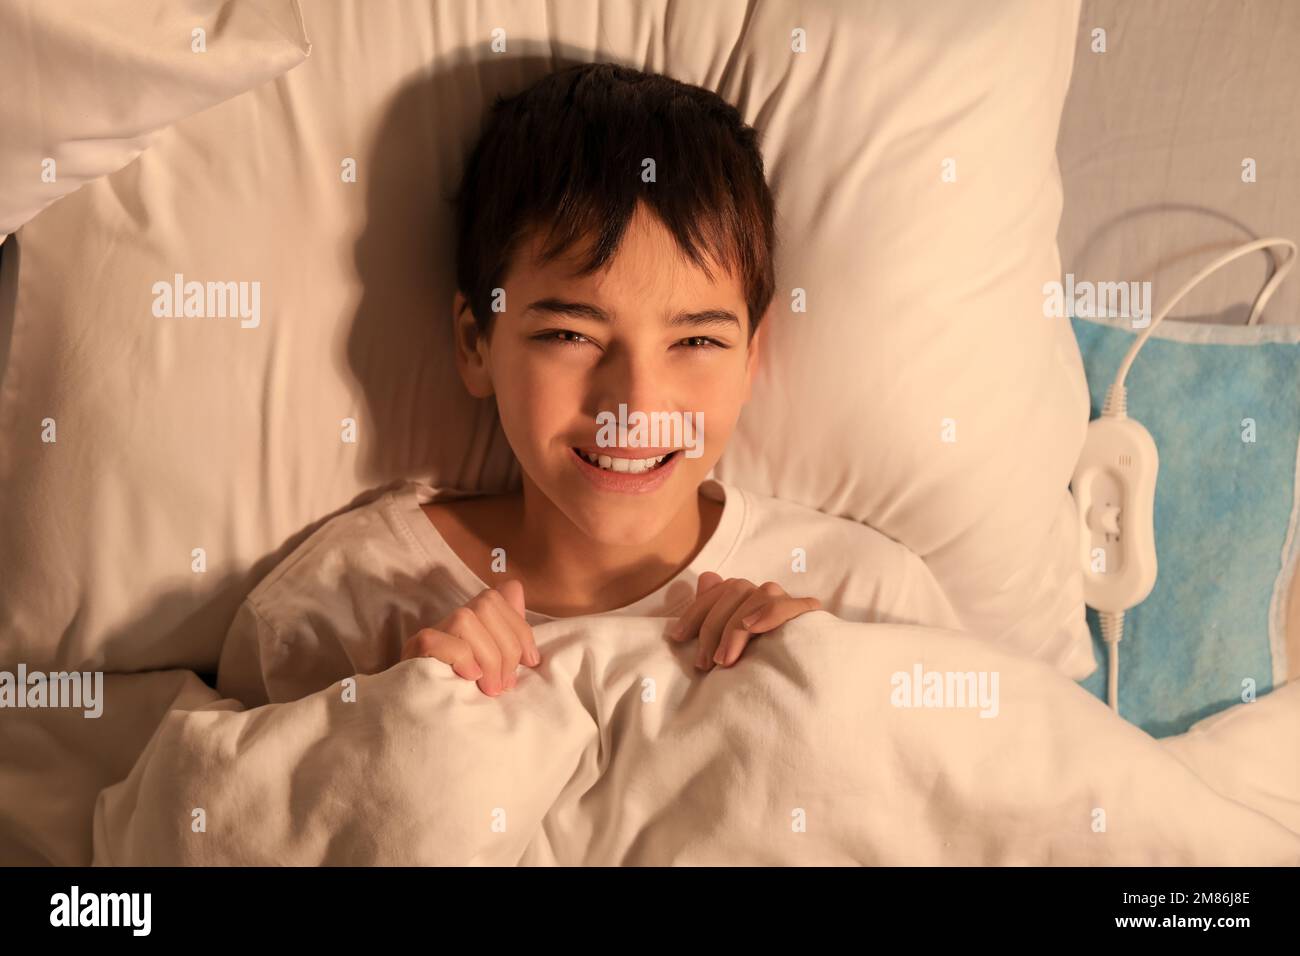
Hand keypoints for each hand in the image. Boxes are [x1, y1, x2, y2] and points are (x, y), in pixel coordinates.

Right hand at [399, 578, 540, 696]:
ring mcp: (428, 636)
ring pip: (464, 619)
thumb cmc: (467, 698)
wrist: (430, 729)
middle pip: (486, 603)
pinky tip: (469, 679)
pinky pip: (437, 640)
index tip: (531, 661)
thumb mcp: (494, 665)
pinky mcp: (412, 654)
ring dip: (488, 657)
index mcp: (469, 623)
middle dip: (507, 646)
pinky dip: (461, 658)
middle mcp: (448, 623)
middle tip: (506, 684)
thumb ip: (508, 631)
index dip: (520, 628)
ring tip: (490, 688)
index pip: (497, 598)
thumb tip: (515, 589)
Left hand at [668, 572, 821, 670]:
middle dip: (712, 627)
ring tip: (724, 662)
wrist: (801, 689)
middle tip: (703, 664)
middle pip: (734, 590)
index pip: (718, 591)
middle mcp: (767, 594)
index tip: (677, 638)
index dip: (694, 612)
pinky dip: (767, 613)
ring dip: (735, 629)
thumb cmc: (759, 671)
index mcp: (747, 598)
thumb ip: (716, 616)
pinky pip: (784, 605)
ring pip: (757, 596)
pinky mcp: (806, 614)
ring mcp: (787, 601)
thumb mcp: (732, 649)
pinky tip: (754, 628)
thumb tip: (706, 578)